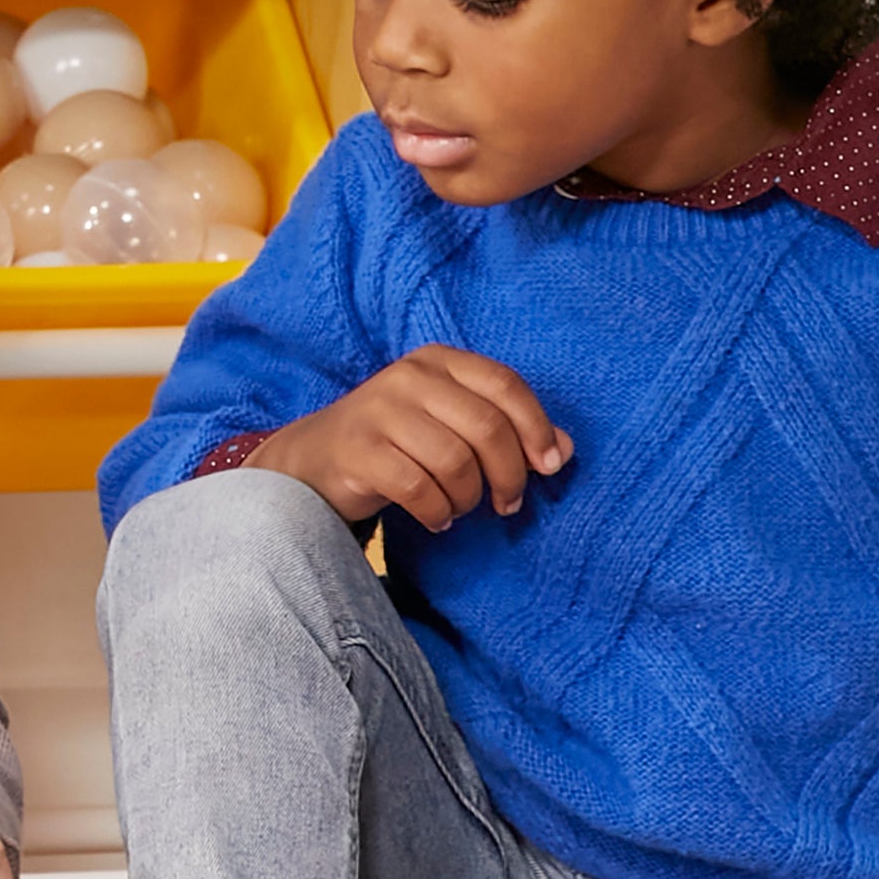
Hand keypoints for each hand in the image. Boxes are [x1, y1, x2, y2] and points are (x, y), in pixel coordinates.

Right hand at [253, 347, 571, 530]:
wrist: (313, 460)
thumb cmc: (395, 442)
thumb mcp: (449, 422)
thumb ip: (504, 428)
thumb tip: (565, 450)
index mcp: (437, 361)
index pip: (505, 384)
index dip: (537, 427)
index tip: (550, 466)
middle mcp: (407, 378)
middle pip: (486, 427)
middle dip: (509, 474)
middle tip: (508, 504)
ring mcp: (378, 412)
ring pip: (455, 462)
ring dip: (468, 498)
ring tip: (458, 507)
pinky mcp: (358, 451)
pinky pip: (419, 489)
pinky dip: (437, 512)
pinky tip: (435, 517)